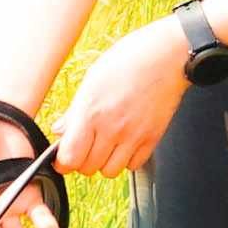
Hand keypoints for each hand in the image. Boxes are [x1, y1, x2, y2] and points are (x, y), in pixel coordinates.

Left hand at [52, 19, 193, 180]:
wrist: (167, 55)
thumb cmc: (129, 59)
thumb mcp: (92, 79)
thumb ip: (74, 111)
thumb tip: (60, 130)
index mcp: (90, 111)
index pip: (69, 157)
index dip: (63, 161)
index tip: (63, 156)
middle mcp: (111, 128)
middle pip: (88, 168)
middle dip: (83, 160)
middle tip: (85, 146)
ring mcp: (133, 136)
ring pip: (110, 172)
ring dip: (104, 163)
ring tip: (106, 145)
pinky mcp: (152, 138)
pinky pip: (133, 165)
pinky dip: (127, 159)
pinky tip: (125, 143)